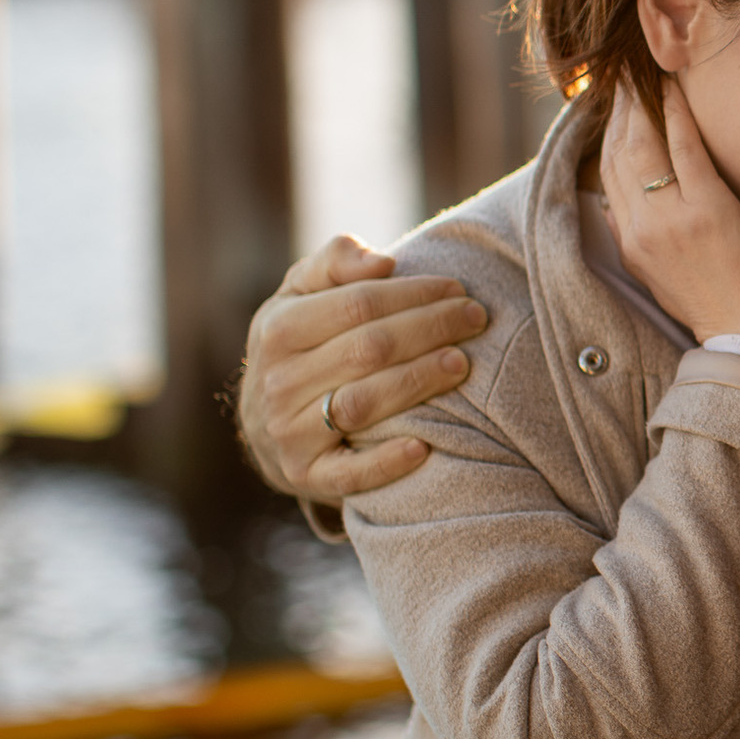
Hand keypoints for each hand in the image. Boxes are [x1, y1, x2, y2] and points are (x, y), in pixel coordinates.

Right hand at [239, 236, 488, 501]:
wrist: (264, 425)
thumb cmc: (302, 344)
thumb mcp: (302, 295)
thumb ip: (335, 262)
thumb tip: (382, 263)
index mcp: (278, 329)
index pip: (356, 305)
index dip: (413, 294)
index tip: (458, 289)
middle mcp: (278, 382)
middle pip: (367, 350)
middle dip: (429, 329)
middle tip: (476, 318)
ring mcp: (289, 432)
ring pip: (362, 404)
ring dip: (417, 382)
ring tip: (462, 364)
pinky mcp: (306, 476)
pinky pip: (349, 473)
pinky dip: (386, 463)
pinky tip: (425, 447)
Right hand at [597, 77, 739, 356]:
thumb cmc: (720, 310)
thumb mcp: (661, 279)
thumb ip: (639, 241)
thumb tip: (620, 211)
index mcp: (629, 245)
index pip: (608, 175)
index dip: (609, 133)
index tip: (616, 105)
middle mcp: (640, 228)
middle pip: (617, 153)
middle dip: (619, 108)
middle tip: (626, 75)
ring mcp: (670, 217)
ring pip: (642, 144)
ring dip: (641, 101)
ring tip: (646, 71)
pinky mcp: (706, 209)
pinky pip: (683, 147)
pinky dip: (676, 113)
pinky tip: (676, 89)